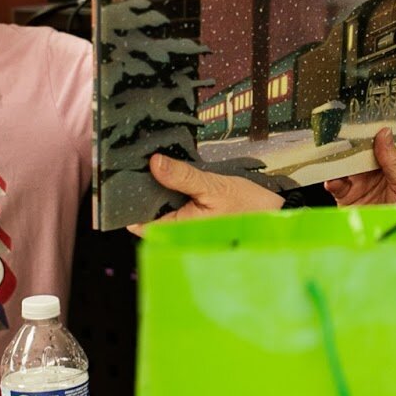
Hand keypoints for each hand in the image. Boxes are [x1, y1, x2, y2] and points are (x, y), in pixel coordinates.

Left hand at [127, 153, 284, 234]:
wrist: (274, 213)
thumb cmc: (248, 207)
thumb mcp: (213, 187)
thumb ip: (182, 176)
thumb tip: (155, 163)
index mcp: (181, 230)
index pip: (142, 223)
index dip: (130, 206)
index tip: (121, 184)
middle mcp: (181, 232)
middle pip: (150, 214)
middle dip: (145, 194)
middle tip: (140, 167)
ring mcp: (188, 225)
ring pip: (163, 208)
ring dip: (159, 190)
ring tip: (156, 168)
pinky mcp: (196, 217)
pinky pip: (177, 206)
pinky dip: (173, 191)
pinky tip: (174, 177)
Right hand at [324, 112, 395, 206]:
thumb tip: (383, 134)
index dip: (392, 116)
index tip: (381, 104)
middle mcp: (385, 169)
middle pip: (371, 141)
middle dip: (360, 132)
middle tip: (351, 123)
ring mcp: (367, 181)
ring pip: (351, 158)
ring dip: (343, 154)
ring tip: (337, 150)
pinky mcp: (351, 196)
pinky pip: (338, 181)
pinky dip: (332, 178)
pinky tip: (335, 179)